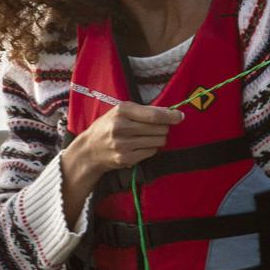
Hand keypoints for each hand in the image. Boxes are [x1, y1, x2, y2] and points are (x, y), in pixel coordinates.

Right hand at [62, 96, 185, 193]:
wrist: (89, 150)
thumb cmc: (108, 126)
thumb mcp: (121, 111)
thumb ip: (144, 110)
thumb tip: (171, 113)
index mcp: (122, 110)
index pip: (154, 115)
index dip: (170, 116)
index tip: (179, 116)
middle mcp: (121, 127)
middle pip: (159, 128)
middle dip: (163, 127)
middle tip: (157, 128)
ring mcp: (123, 144)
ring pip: (158, 141)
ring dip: (158, 138)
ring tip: (146, 137)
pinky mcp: (126, 158)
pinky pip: (151, 152)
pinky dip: (150, 148)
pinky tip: (141, 145)